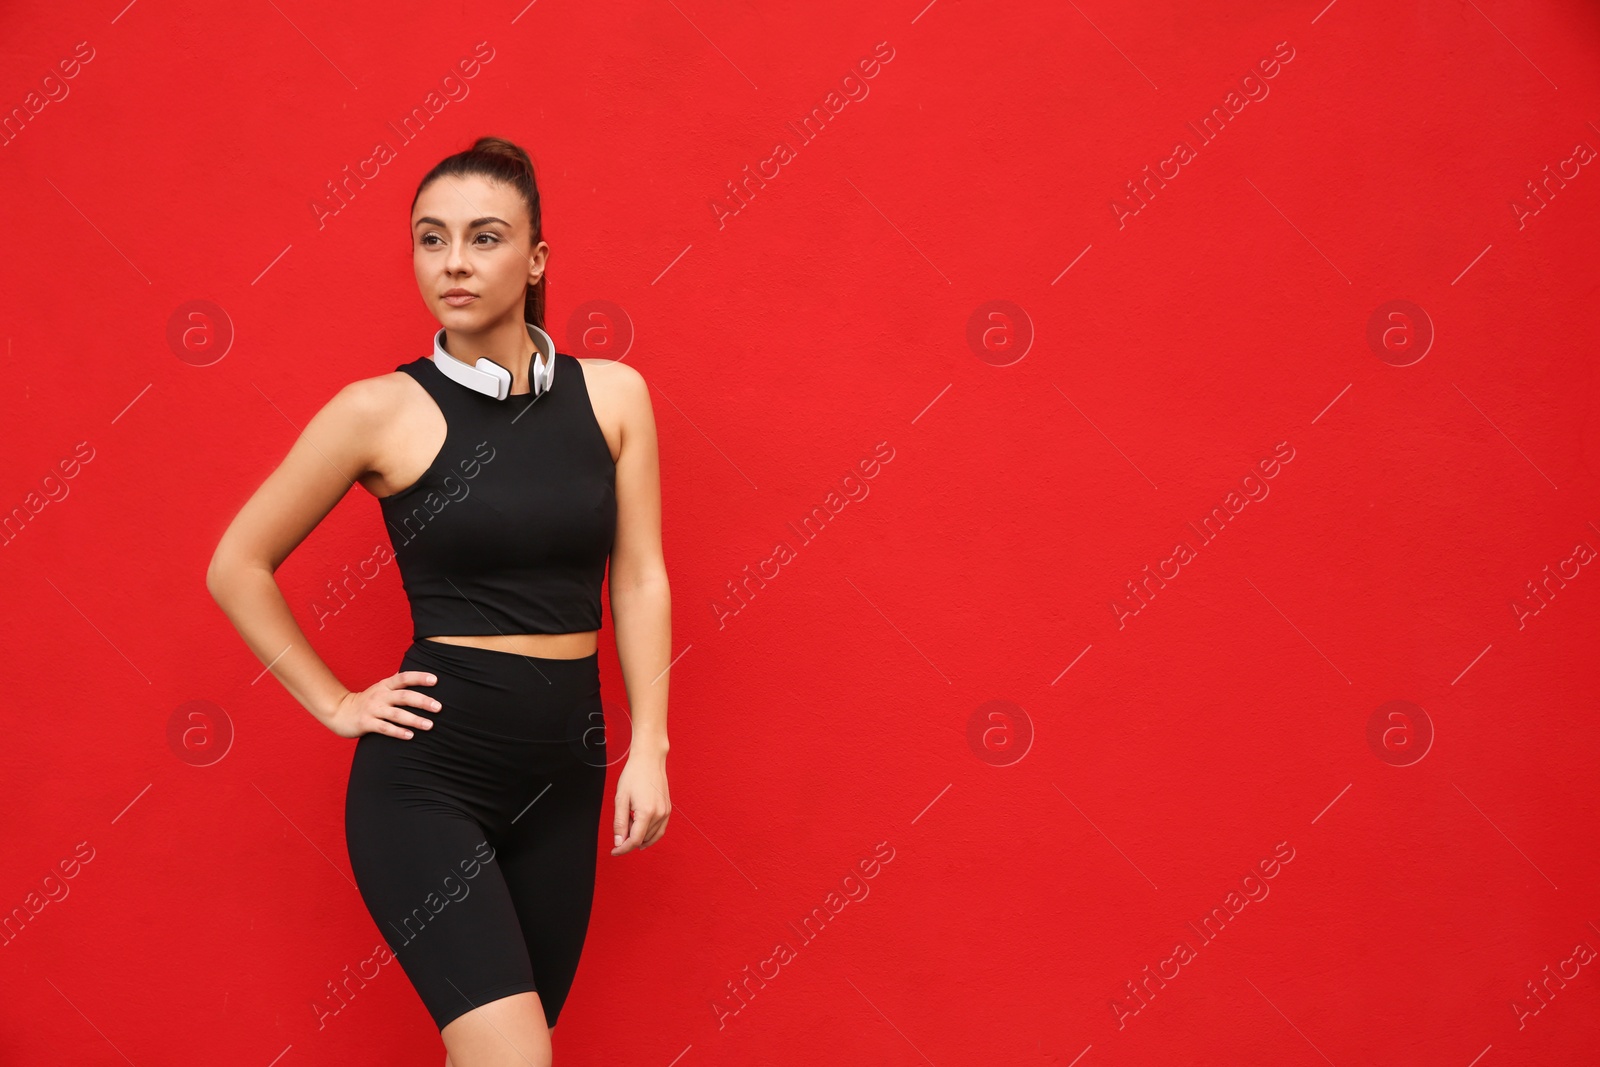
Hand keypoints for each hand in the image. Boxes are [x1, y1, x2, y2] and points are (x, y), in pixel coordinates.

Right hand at [325, 671, 441, 738]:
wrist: (339, 712)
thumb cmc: (367, 701)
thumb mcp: (381, 688)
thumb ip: (397, 682)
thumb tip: (418, 671)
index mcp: (385, 685)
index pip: (404, 678)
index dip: (419, 678)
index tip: (436, 680)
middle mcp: (380, 695)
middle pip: (404, 696)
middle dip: (423, 701)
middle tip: (439, 707)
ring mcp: (373, 709)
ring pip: (396, 714)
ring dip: (414, 719)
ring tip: (429, 725)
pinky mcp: (366, 723)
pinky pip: (384, 728)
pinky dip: (398, 732)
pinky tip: (410, 736)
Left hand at [611, 750, 669, 855]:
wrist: (649, 760)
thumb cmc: (633, 776)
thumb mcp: (620, 799)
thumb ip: (619, 823)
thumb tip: (619, 842)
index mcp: (646, 812)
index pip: (634, 840)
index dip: (623, 849)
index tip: (614, 851)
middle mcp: (659, 814)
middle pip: (643, 839)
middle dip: (629, 841)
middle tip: (619, 830)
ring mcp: (666, 812)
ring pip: (652, 836)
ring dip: (639, 838)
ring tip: (629, 826)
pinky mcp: (668, 809)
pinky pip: (660, 830)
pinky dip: (650, 835)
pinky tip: (641, 831)